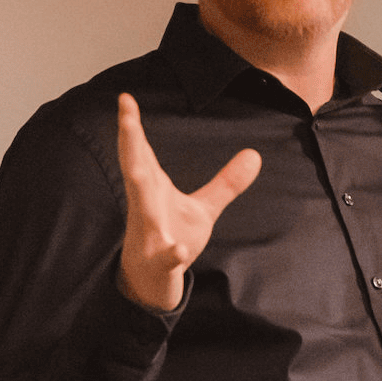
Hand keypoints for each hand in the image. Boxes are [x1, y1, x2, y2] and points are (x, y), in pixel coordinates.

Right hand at [115, 93, 258, 313]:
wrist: (153, 282)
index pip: (140, 152)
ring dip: (140, 191)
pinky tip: (177, 251)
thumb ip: (226, 184)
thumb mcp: (203, 210)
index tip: (125, 98)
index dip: (132, 125)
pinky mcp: (159, 261)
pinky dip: (171, 254)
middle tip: (126, 118)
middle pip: (135, 170)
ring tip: (140, 171)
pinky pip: (165, 256)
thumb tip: (255, 155)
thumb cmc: (171, 239)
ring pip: (142, 210)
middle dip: (130, 144)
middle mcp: (145, 206)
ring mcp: (149, 234)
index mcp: (151, 189)